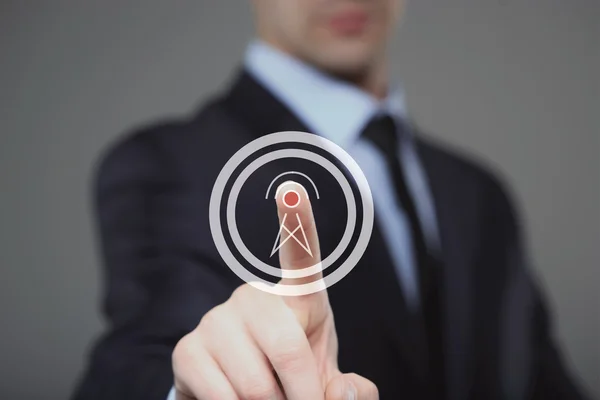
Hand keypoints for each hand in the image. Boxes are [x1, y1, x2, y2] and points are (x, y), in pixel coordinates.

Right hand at [172, 182, 377, 399]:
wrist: (240, 393)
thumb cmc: (293, 377)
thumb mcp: (328, 381)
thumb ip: (350, 391)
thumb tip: (341, 392)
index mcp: (298, 297)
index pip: (300, 255)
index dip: (297, 223)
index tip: (291, 190)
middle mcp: (254, 297)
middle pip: (288, 349)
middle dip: (303, 396)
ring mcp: (216, 320)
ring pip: (256, 385)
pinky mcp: (188, 349)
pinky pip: (222, 396)